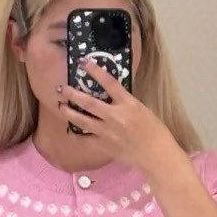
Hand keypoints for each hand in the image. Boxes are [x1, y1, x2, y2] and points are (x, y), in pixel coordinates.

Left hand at [56, 58, 181, 174]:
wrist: (156, 153)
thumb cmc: (153, 130)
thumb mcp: (141, 109)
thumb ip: (124, 102)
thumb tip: (109, 96)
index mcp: (128, 104)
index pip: (110, 83)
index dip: (95, 72)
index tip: (84, 63)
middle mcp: (115, 117)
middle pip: (90, 103)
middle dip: (73, 94)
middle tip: (61, 88)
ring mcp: (108, 132)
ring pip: (83, 121)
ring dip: (69, 113)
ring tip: (60, 106)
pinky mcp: (104, 146)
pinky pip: (85, 140)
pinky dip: (76, 135)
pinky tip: (69, 131)